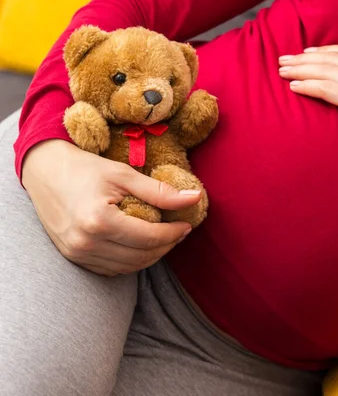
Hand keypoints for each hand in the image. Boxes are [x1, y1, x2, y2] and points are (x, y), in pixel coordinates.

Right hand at [22, 140, 201, 275]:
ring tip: (163, 238)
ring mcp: (78, 254)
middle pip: (141, 257)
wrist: (44, 171)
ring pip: (129, 267)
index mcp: (99, 221)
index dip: (173, 233)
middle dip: (166, 246)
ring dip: (151, 256)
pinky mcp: (74, 258)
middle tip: (178, 231)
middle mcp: (86, 243)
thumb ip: (160, 191)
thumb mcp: (124, 174)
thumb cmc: (85, 168)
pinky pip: (112, 269)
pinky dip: (132, 261)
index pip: (150, 238)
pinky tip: (141, 245)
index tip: (187, 225)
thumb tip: (194, 198)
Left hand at [279, 45, 337, 159]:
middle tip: (287, 57)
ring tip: (282, 68)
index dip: (330, 51)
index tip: (314, 52)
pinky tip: (293, 85)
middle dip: (307, 56)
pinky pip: (325, 89)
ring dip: (300, 68)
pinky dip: (306, 85)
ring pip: (324, 69)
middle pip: (332, 58)